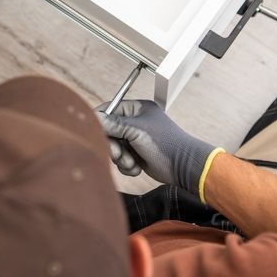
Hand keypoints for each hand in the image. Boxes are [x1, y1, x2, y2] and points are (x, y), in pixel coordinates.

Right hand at [96, 100, 216, 194]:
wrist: (182, 166)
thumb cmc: (165, 143)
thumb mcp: (137, 130)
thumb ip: (114, 124)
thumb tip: (94, 118)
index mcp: (137, 109)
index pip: (110, 109)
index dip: (101, 121)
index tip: (94, 132)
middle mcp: (135, 122)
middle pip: (109, 131)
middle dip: (112, 145)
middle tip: (118, 153)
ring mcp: (135, 139)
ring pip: (113, 148)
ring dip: (120, 158)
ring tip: (132, 161)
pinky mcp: (136, 155)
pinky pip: (121, 160)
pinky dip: (126, 166)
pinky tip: (137, 167)